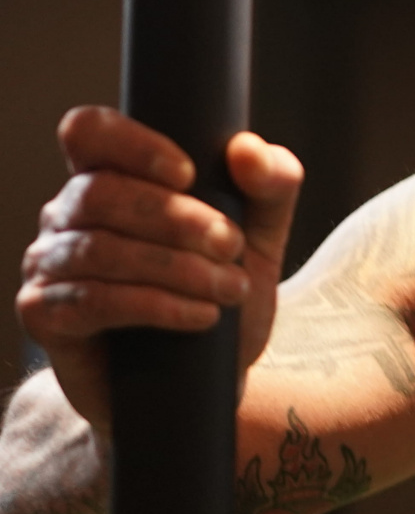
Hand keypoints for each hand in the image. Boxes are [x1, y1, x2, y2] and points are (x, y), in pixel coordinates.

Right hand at [17, 107, 302, 436]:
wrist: (202, 381)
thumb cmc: (223, 292)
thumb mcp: (263, 236)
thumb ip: (271, 186)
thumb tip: (248, 149)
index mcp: (110, 177)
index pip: (88, 132)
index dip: (131, 143)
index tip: (189, 173)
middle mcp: (68, 215)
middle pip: (100, 192)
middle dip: (176, 218)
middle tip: (232, 247)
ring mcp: (49, 264)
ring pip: (98, 249)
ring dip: (176, 267)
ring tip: (231, 289)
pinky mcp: (45, 316)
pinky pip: (91, 301)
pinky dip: (156, 306)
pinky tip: (200, 316)